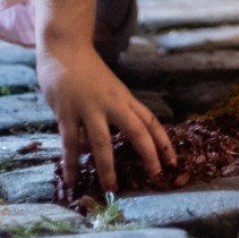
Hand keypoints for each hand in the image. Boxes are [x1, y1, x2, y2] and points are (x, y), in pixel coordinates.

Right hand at [37, 42, 174, 194]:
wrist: (65, 49)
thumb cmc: (88, 72)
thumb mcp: (109, 90)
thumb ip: (112, 114)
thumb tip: (107, 145)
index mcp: (124, 98)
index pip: (149, 120)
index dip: (163, 141)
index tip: (173, 161)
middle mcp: (111, 103)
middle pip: (135, 129)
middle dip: (148, 153)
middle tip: (155, 175)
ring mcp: (88, 108)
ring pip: (102, 142)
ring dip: (107, 167)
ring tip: (111, 188)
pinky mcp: (66, 113)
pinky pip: (70, 142)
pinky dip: (71, 163)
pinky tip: (73, 181)